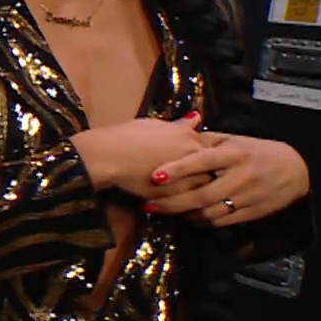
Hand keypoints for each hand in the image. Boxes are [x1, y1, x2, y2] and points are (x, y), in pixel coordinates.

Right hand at [71, 113, 207, 199]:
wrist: (108, 156)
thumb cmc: (127, 136)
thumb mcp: (156, 124)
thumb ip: (180, 125)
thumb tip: (197, 117)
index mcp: (191, 138)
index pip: (212, 152)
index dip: (204, 158)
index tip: (194, 162)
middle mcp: (193, 158)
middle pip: (212, 171)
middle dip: (204, 175)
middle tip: (188, 177)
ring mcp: (186, 178)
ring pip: (202, 189)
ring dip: (197, 191)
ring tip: (182, 191)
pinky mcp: (175, 197)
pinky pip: (188, 203)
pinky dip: (184, 202)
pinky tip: (173, 200)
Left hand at [144, 133, 310, 226]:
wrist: (295, 170)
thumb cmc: (256, 152)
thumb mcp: (234, 141)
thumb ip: (206, 139)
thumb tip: (176, 131)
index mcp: (235, 154)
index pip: (203, 161)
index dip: (178, 169)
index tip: (155, 176)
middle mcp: (241, 176)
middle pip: (202, 194)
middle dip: (173, 202)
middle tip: (149, 205)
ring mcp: (247, 197)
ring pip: (210, 212)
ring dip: (184, 215)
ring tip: (163, 212)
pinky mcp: (252, 213)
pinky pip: (221, 221)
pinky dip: (201, 222)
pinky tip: (186, 218)